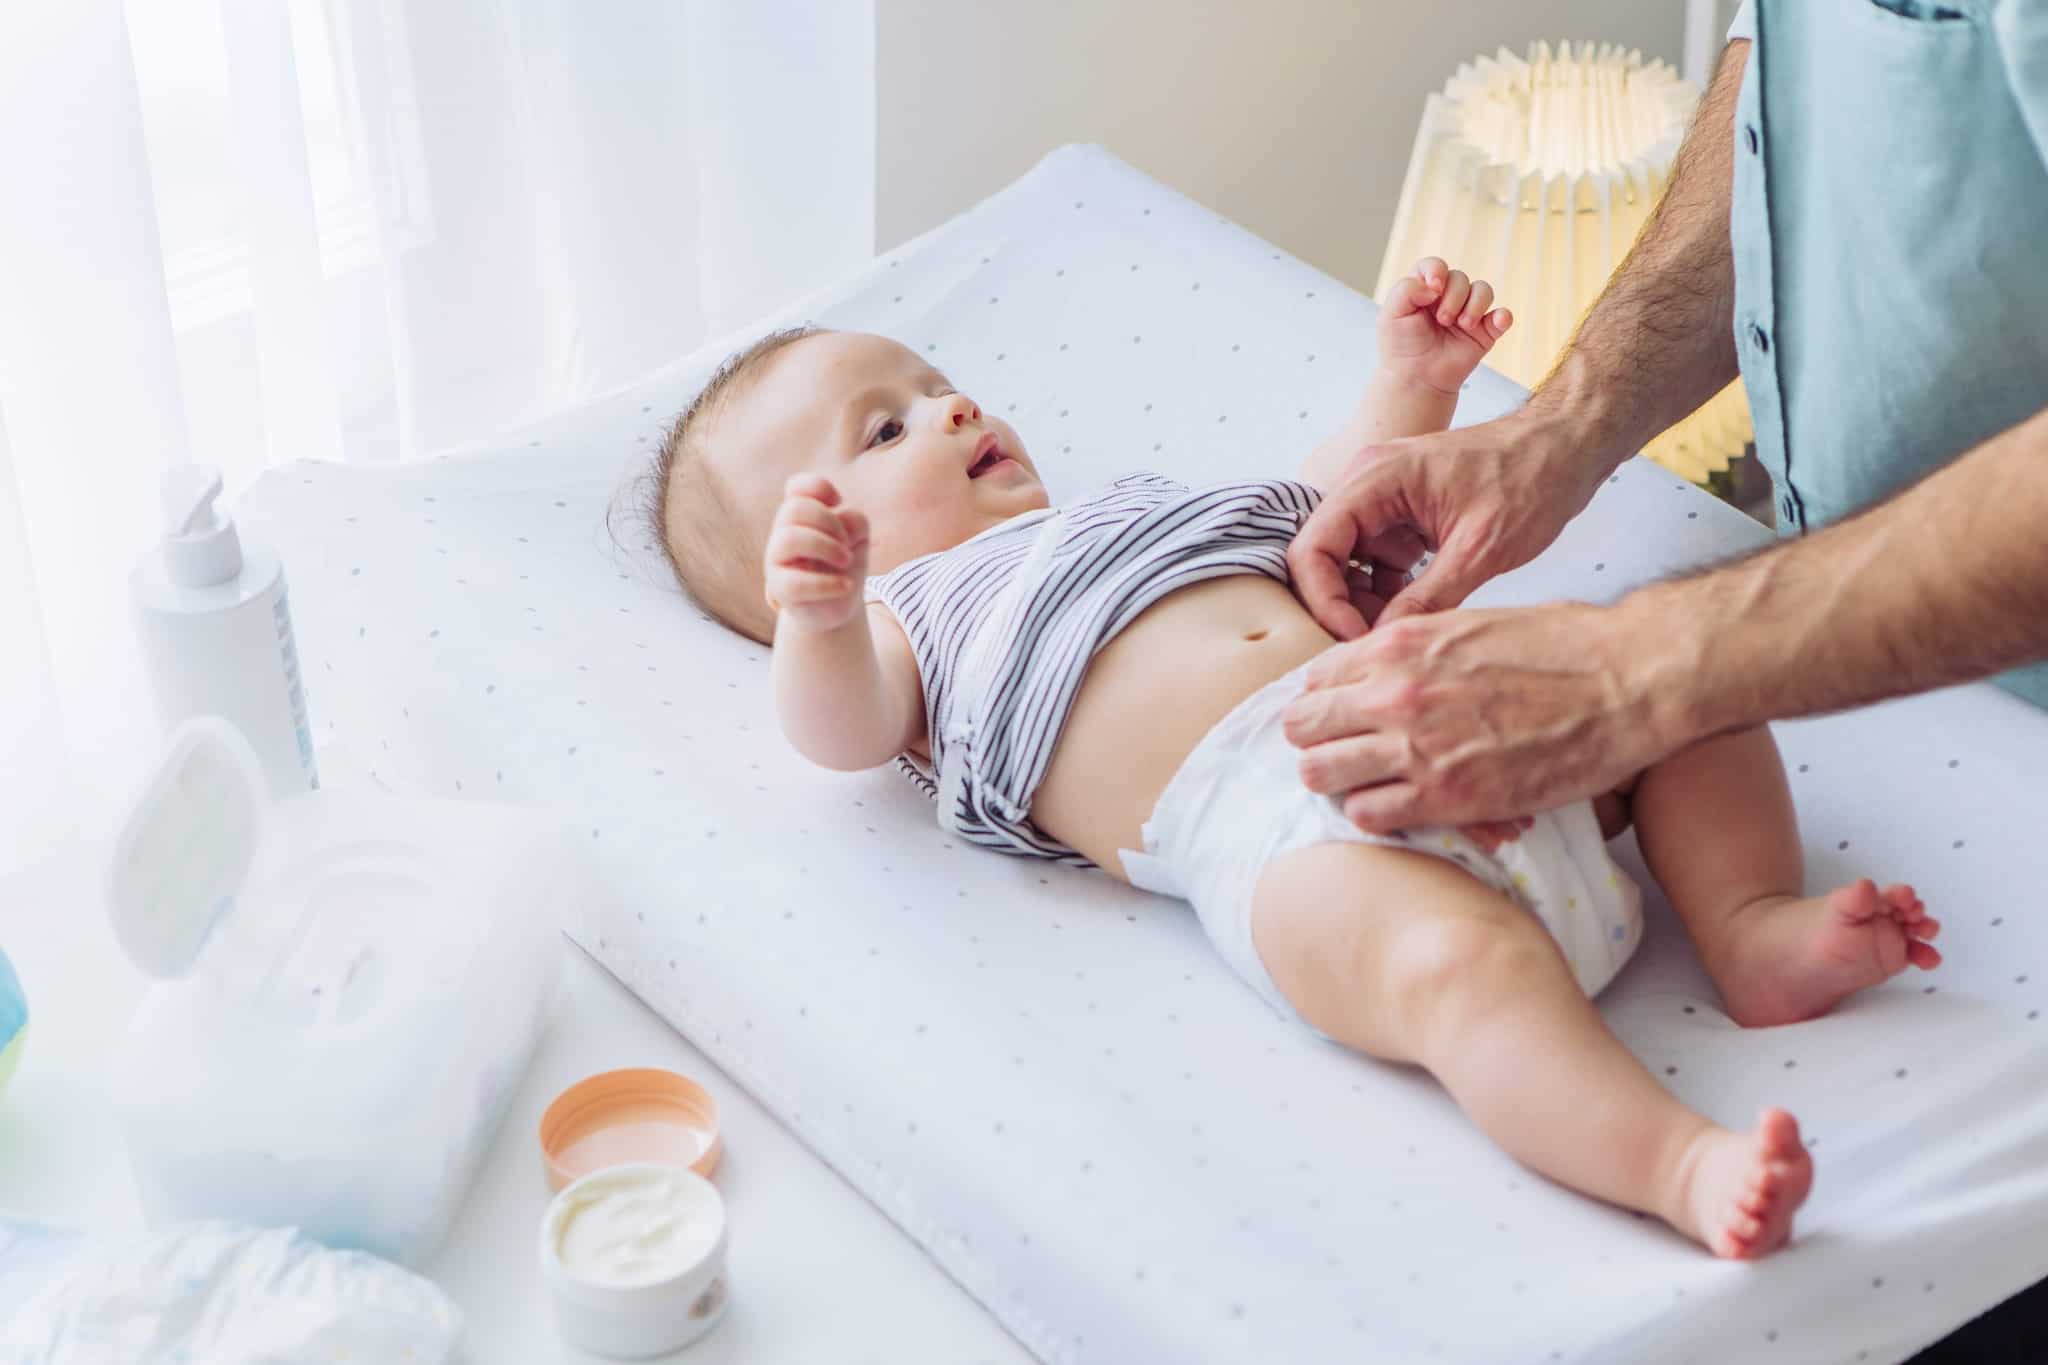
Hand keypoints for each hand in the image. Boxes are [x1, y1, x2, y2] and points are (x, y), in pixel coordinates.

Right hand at [764, 473, 869, 633]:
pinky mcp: (779, 589)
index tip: (839, 503)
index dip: (819, 488)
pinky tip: (846, 586)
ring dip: (827, 547)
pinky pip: (796, 583)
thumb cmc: (843, 565)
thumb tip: (838, 531)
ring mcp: (776, 560)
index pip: (796, 487)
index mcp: (799, 515)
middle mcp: (782, 533)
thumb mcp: (858, 537)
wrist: (836, 606)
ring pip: (790, 539)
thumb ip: (853, 521)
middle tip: (847, 544)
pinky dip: (829, 583)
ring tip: (846, 561)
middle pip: (796, 508)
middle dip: (830, 522)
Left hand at [1282, 601, 1679, 830]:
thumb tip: (1378, 669)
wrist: (1627, 682)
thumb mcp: (1472, 624)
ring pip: (1320, 774)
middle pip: (1304, 726)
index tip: (1343, 715)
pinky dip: (1376, 813)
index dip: (1327, 700)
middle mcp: (1394, 692)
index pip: (1316, 677)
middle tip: (1346, 752)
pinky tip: (1402, 805)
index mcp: (1400, 644)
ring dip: (1339, 780)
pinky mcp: (1446, 796)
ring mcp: (1415, 746)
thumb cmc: (1563, 647)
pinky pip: (1367, 815)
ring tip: (1369, 783)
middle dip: (1318, 739)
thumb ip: (1416, 649)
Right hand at [1287, 408, 1605, 638]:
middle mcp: (1368, 483)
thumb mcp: (1481, 549)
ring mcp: (1383, 499)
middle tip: (1371, 646)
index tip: (1353, 640)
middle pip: (1321, 557)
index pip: (1313, 548)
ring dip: (1361, 603)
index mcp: (1375, 478)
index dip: (1324, 602)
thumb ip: (1427, 598)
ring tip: (1396, 634)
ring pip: (1345, 564)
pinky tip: (1410, 616)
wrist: (1566, 449)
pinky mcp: (1402, 516)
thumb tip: (1386, 642)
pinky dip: (1384, 592)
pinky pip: (1373, 561)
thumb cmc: (1532, 478)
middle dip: (1340, 606)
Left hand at [1378, 257, 1511, 397]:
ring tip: (1462, 326)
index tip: (1434, 288)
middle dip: (1453, 297)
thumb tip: (1436, 285)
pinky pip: (1503, 316)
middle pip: (1460, 278)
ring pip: (1483, 290)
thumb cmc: (1401, 346)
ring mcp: (1467, 313)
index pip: (1435, 265)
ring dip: (1474, 305)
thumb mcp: (1391, 315)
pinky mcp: (1484, 331)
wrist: (1416, 379)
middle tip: (1442, 320)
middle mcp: (1447, 297)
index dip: (1436, 271)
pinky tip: (1496, 322)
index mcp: (1424, 289)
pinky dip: (1503, 316)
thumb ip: (1406, 289)